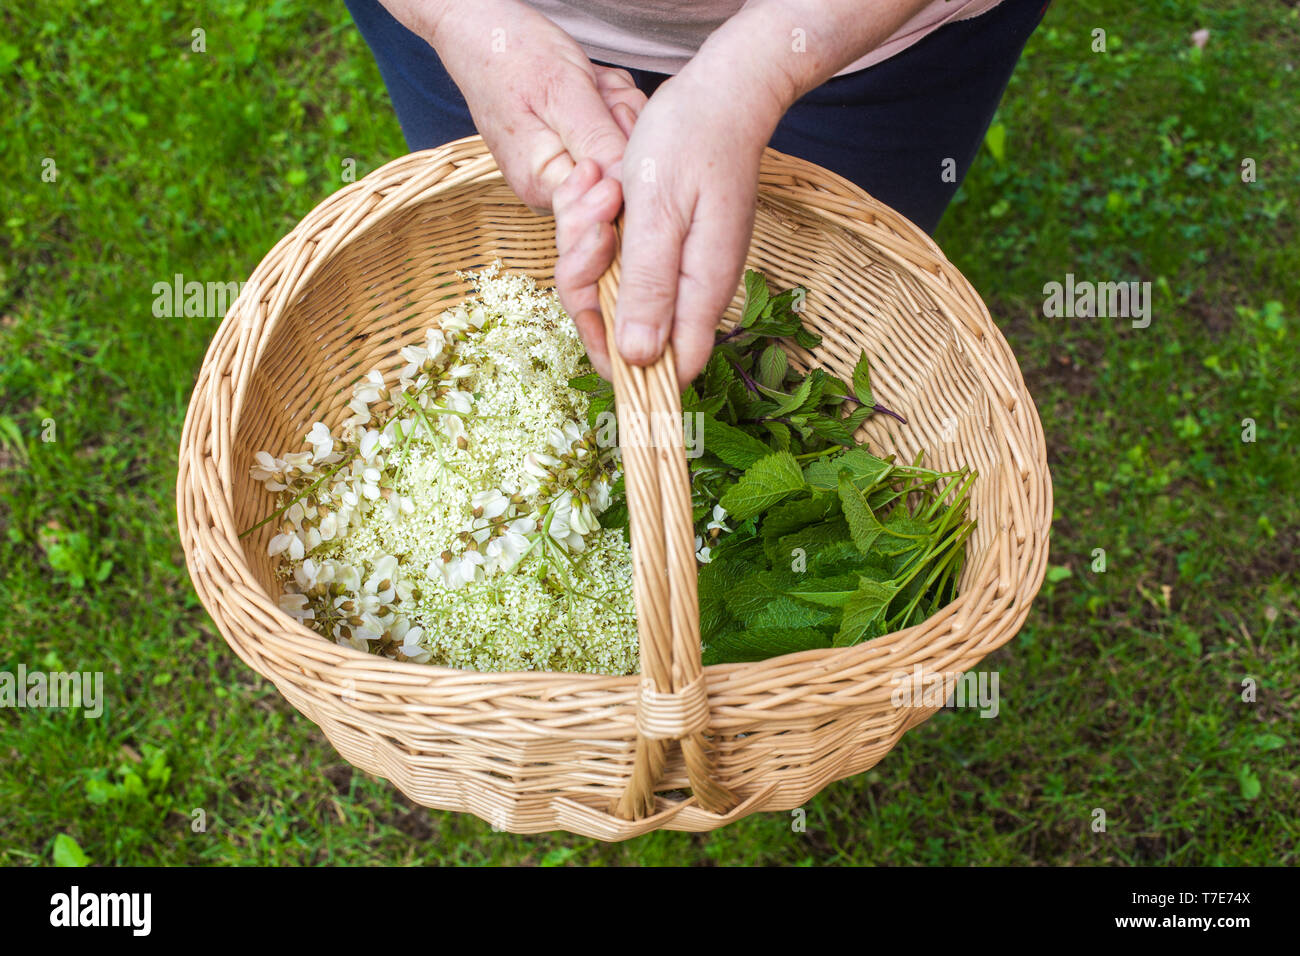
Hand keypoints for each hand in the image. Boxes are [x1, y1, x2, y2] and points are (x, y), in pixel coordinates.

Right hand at [422, 0, 643, 208]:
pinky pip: (620, 137)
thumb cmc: (513, 56)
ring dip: (618, 109)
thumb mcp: (562, 91)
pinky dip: (614, 106)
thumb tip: (626, 193)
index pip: (605, 211)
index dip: (622, 169)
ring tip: (588, 84)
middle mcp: (555, 190)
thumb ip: (596, 143)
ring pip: (629, 152)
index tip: (609, 121)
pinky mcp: (580, 156)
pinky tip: (591, 88)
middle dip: (622, 129)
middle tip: (596, 93)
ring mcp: (570, 173)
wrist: (487, 34)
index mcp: (542, 186)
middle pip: (625, 180)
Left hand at [609, 70, 780, 385]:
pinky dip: (599, 226)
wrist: (722, 92)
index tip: (588, 307)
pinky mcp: (668, 248)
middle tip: (594, 221)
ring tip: (600, 188)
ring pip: (614, 289)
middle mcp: (693, 290)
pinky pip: (619, 258)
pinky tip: (603, 186)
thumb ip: (650, 289)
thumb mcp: (659, 214)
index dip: (617, 358)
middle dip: (588, 281)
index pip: (663, 367)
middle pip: (625, 329)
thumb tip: (639, 360)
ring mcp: (680, 269)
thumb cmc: (693, 142)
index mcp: (698, 292)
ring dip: (588, 243)